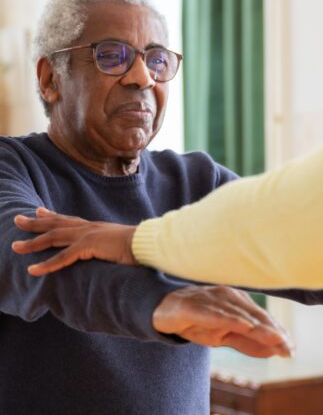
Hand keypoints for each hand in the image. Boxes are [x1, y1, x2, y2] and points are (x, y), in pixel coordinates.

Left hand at [12, 207, 136, 274]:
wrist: (149, 243)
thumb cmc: (141, 246)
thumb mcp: (122, 245)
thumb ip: (113, 247)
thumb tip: (114, 254)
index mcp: (97, 227)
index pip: (70, 219)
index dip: (53, 215)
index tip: (39, 210)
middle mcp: (90, 227)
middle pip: (57, 224)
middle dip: (36, 222)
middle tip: (18, 219)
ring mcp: (88, 235)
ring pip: (53, 238)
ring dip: (33, 243)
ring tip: (15, 246)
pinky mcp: (89, 246)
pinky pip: (62, 257)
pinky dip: (46, 264)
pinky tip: (32, 270)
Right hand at [154, 286, 293, 357]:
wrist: (164, 310)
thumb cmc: (198, 321)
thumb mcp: (223, 336)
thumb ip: (247, 343)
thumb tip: (273, 351)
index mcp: (239, 303)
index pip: (262, 319)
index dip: (277, 333)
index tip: (291, 348)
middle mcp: (229, 297)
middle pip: (255, 316)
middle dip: (273, 332)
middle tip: (288, 347)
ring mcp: (212, 299)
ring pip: (240, 314)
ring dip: (258, 328)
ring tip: (275, 339)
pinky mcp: (196, 305)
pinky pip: (216, 313)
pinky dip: (232, 319)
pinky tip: (246, 326)